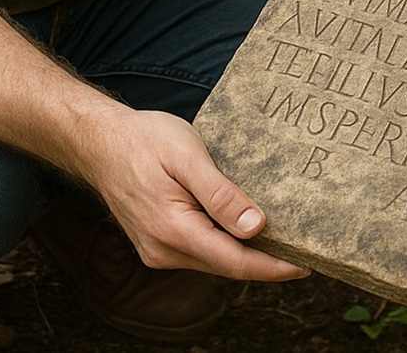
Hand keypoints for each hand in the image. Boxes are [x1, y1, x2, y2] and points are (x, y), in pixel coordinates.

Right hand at [86, 108, 309, 281]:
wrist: (99, 141)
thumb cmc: (144, 140)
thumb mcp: (187, 156)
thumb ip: (220, 194)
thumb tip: (255, 227)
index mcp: (173, 230)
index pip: (235, 261)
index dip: (274, 266)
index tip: (307, 263)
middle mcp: (163, 250)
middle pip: (227, 265)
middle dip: (266, 261)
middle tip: (305, 248)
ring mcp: (157, 250)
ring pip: (213, 259)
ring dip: (246, 253)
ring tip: (282, 238)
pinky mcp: (156, 243)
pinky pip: (199, 251)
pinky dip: (224, 244)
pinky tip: (244, 229)